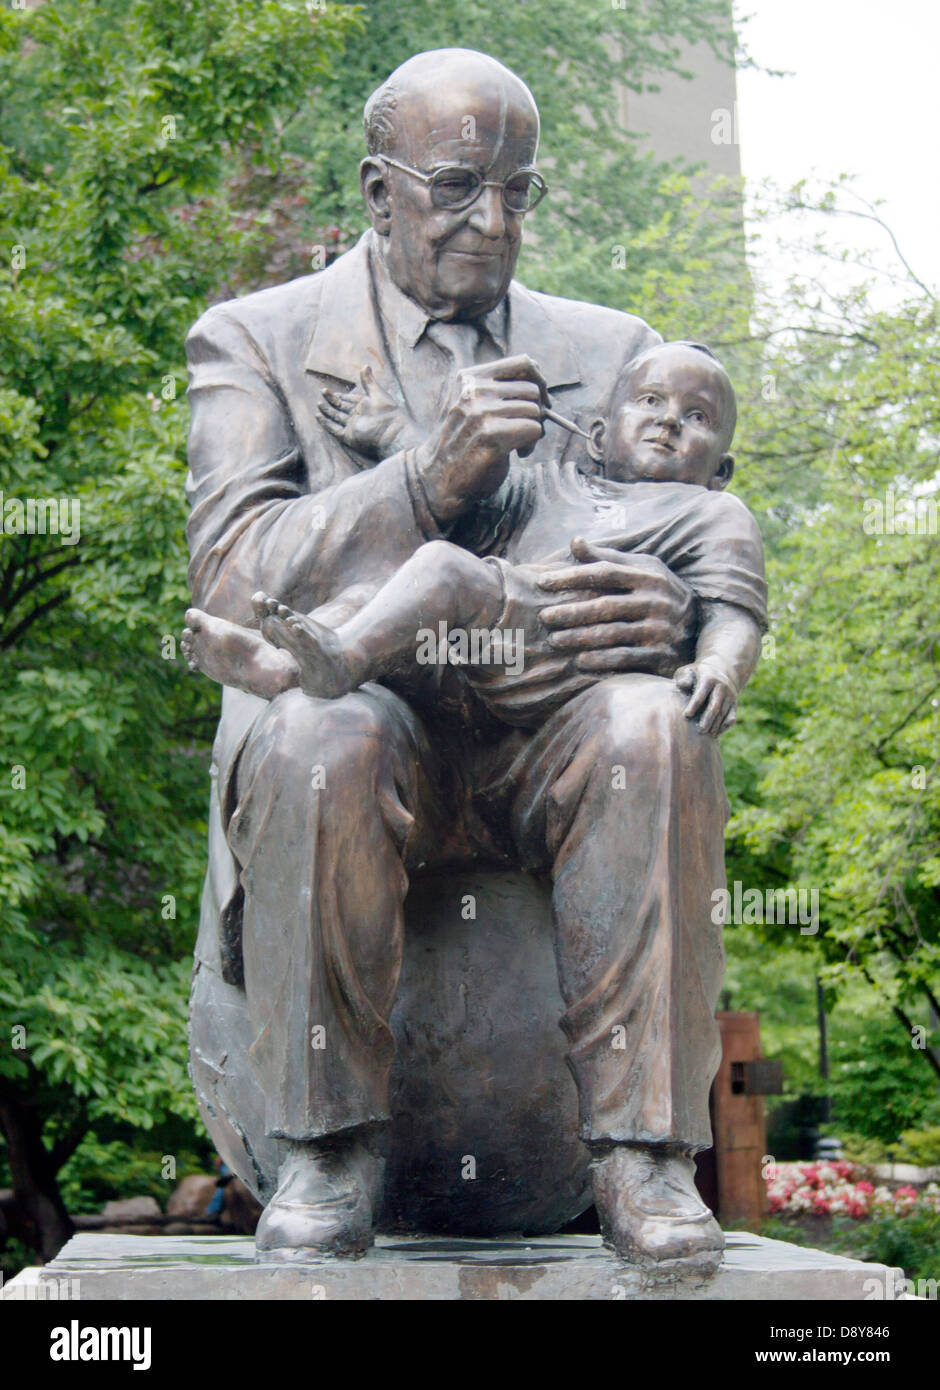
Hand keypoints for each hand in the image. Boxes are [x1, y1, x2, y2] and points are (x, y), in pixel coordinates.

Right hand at [318, 365, 409, 459]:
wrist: (390, 430)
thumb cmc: (387, 411)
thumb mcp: (376, 392)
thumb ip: (368, 380)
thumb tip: (365, 365)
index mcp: (364, 406)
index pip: (349, 400)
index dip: (340, 396)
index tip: (330, 390)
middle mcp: (357, 416)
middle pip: (341, 407)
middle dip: (332, 400)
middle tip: (322, 392)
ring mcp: (352, 426)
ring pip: (336, 417)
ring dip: (327, 411)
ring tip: (318, 403)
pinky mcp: (349, 436)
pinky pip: (335, 429)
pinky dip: (326, 423)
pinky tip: (318, 416)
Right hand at [413, 354, 548, 523]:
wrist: (436, 478)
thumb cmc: (461, 443)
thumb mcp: (471, 405)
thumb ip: (497, 390)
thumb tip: (541, 385)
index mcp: (470, 378)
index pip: (523, 363)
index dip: (539, 380)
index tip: (540, 399)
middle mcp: (474, 390)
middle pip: (532, 390)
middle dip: (538, 411)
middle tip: (526, 429)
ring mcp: (481, 412)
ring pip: (535, 411)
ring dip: (535, 431)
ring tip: (519, 444)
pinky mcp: (491, 436)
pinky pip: (533, 429)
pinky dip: (532, 444)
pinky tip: (518, 453)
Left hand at [535, 537, 694, 676]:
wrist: (698, 626)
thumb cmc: (657, 592)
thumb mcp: (640, 570)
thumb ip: (607, 558)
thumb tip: (574, 541)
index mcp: (648, 575)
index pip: (604, 572)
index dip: (571, 577)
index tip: (542, 583)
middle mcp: (655, 600)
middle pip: (605, 605)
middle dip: (571, 611)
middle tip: (543, 617)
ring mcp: (660, 628)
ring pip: (612, 633)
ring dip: (579, 637)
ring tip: (554, 640)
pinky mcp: (662, 653)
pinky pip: (626, 657)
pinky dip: (601, 660)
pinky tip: (579, 660)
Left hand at [674, 661, 737, 735]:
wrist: (719, 672)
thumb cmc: (696, 675)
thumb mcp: (688, 672)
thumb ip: (683, 678)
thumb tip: (684, 686)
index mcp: (708, 678)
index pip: (701, 694)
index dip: (694, 705)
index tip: (686, 715)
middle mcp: (721, 687)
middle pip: (715, 706)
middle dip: (707, 719)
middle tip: (699, 731)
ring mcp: (730, 696)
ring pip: (723, 713)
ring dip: (715, 725)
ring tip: (706, 735)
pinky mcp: (734, 704)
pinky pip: (731, 718)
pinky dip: (724, 727)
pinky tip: (715, 734)